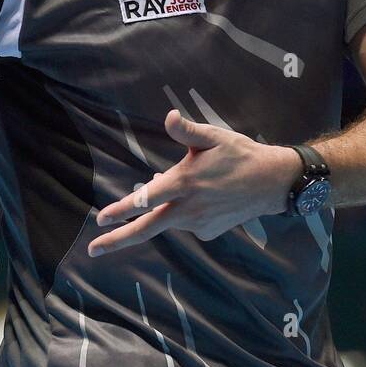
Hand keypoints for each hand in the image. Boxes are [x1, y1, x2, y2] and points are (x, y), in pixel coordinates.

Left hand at [88, 109, 300, 256]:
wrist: (273, 183)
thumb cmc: (240, 155)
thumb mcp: (214, 137)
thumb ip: (186, 131)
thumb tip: (168, 116)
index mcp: (185, 183)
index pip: (145, 199)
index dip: (121, 209)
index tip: (100, 219)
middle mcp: (188, 209)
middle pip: (147, 229)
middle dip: (117, 240)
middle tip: (92, 249)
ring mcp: (199, 224)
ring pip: (169, 219)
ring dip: (161, 208)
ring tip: (185, 183)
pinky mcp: (209, 232)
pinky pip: (186, 221)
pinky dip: (181, 211)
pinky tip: (198, 196)